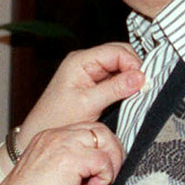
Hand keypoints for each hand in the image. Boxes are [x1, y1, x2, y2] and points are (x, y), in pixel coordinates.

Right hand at [0, 122, 122, 184]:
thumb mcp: (52, 176)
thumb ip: (74, 169)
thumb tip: (96, 176)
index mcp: (48, 138)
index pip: (85, 131)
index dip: (98, 148)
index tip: (98, 170)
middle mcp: (56, 136)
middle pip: (99, 129)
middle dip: (111, 151)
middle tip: (109, 175)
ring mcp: (64, 144)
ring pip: (105, 138)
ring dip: (111, 162)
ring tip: (101, 183)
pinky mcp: (73, 158)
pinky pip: (104, 160)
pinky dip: (105, 177)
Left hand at [10, 43, 142, 161]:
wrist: (40, 134)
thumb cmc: (57, 119)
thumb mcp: (88, 104)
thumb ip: (115, 89)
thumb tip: (140, 77)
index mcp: (80, 60)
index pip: (115, 51)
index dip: (133, 63)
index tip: (143, 80)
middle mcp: (86, 63)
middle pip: (120, 55)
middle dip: (134, 68)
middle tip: (144, 86)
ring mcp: (91, 74)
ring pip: (120, 68)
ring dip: (131, 78)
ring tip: (139, 92)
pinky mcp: (95, 86)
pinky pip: (116, 80)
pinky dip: (126, 86)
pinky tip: (131, 96)